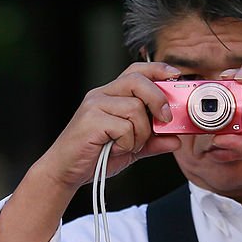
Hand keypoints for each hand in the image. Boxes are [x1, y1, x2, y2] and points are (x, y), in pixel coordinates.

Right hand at [33, 62, 182, 193]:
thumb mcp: (131, 147)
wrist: (65, 172)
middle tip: (165, 119)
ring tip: (130, 146)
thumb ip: (152, 142)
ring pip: (135, 108)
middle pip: (138, 81)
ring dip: (141, 133)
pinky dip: (128, 143)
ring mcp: (94, 106)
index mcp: (111, 95)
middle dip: (158, 99)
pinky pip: (124, 127)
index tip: (175, 75)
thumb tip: (176, 140)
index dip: (157, 69)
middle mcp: (101, 94)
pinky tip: (116, 150)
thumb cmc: (95, 156)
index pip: (136, 71)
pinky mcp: (91, 120)